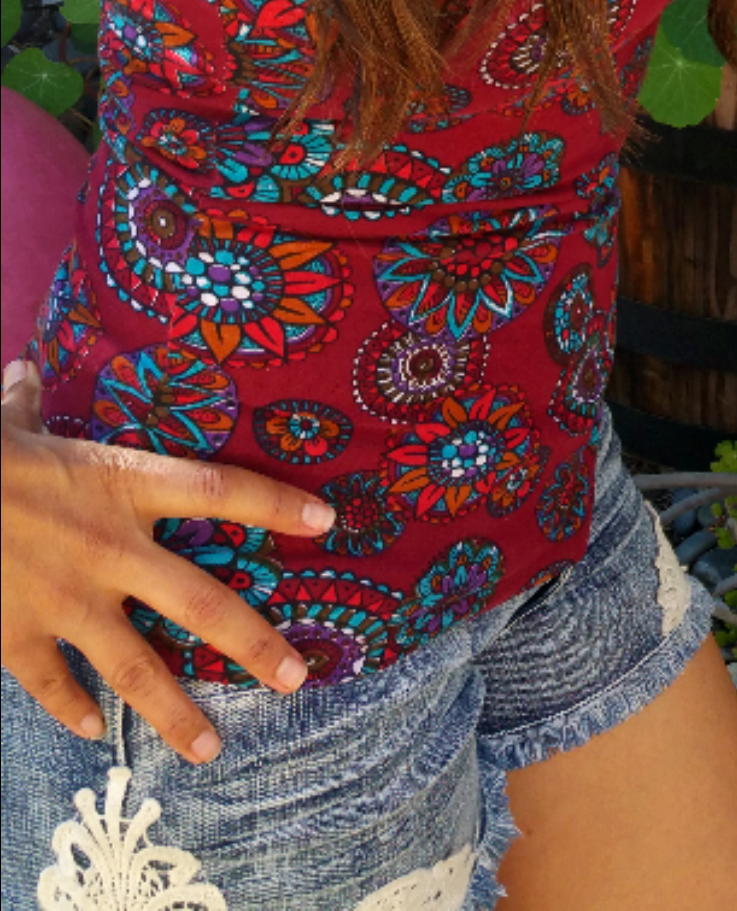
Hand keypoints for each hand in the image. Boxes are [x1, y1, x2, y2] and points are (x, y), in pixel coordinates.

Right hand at [1, 360, 334, 761]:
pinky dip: (74, 710)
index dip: (275, 503)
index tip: (324, 519)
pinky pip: (57, 685)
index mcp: (122, 485)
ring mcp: (68, 601)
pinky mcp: (19, 638)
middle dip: (254, 645)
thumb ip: (29, 403)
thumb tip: (23, 369)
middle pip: (202, 604)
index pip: (219, 490)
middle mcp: (110, 549)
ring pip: (137, 670)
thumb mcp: (13, 424)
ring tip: (211, 747)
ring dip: (177, 713)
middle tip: (296, 677)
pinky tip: (92, 729)